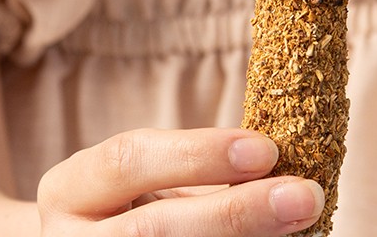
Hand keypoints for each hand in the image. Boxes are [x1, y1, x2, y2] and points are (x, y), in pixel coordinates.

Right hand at [37, 128, 323, 235]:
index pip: (128, 159)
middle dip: (234, 213)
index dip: (199, 153)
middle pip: (152, 232)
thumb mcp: (145, 179)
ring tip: (300, 228)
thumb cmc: (133, 207)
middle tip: (304, 196)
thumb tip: (279, 158)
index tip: (267, 148)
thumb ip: (196, 167)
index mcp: (71, 189)